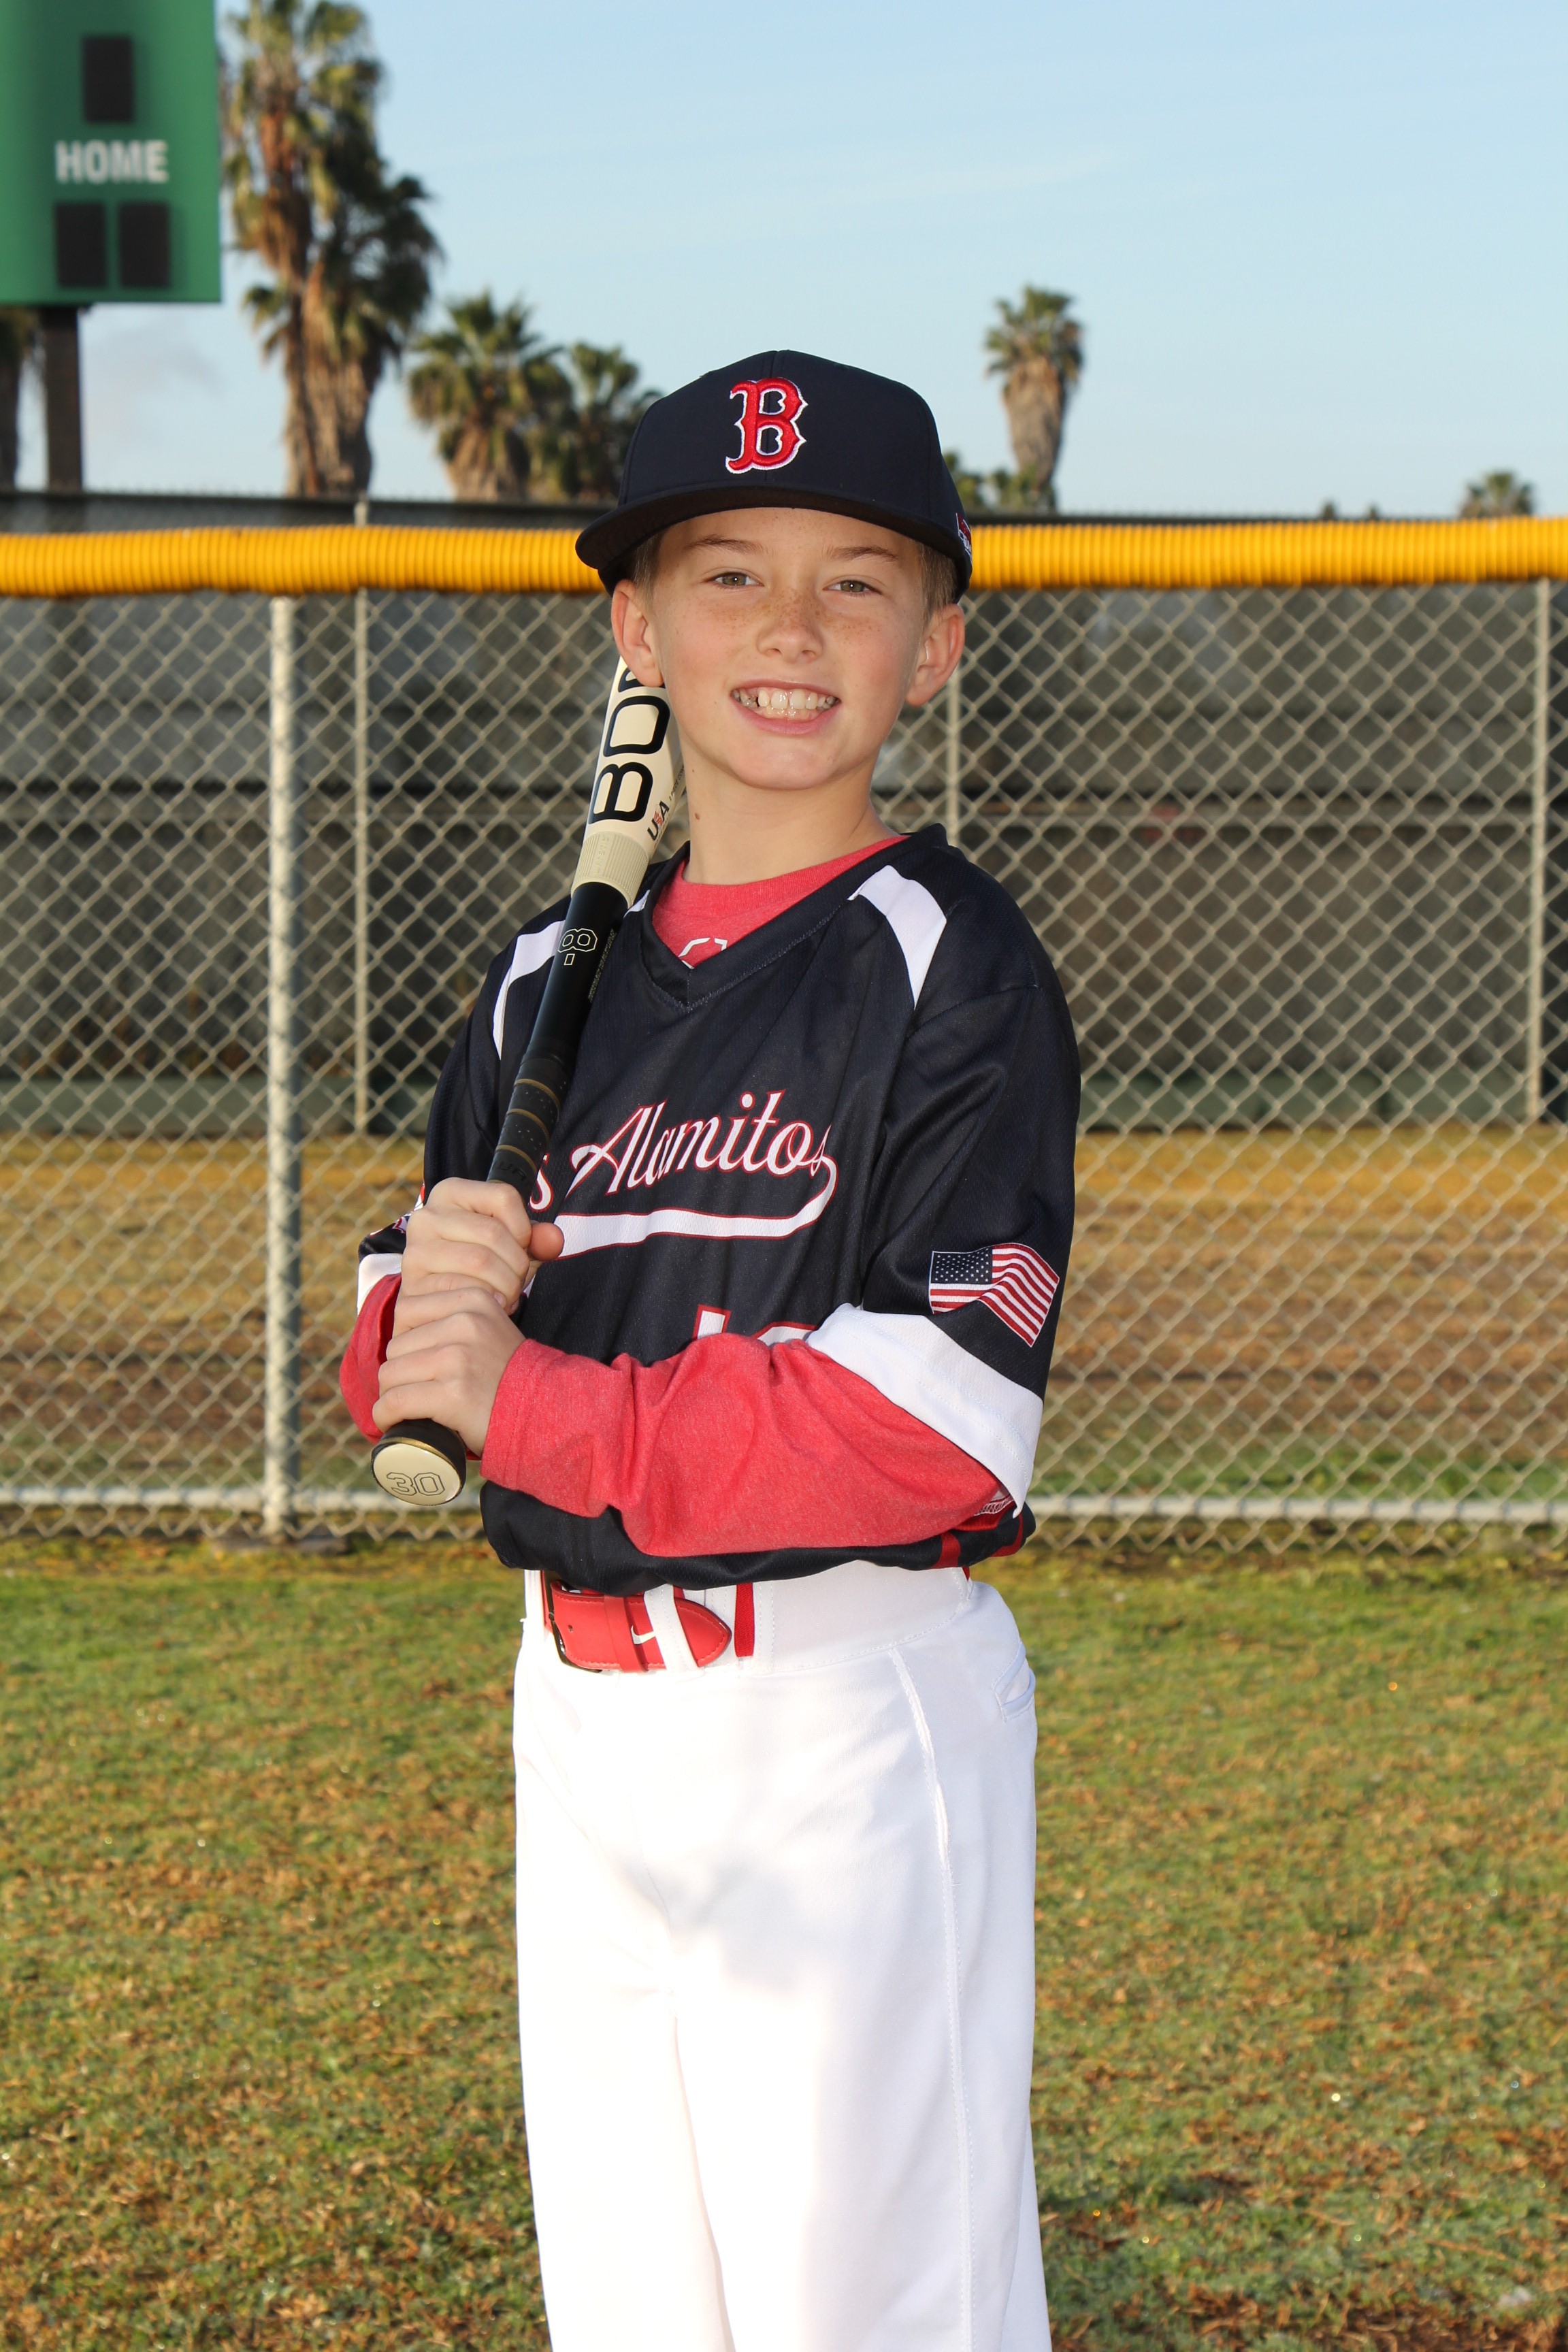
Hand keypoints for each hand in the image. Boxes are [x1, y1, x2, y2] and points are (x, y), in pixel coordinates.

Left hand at [373, 1282, 525, 1456]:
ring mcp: (457, 1358)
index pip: (407, 1310)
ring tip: (408, 1407)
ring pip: (391, 1374)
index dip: (406, 1341)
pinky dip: (386, 1415)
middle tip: (416, 1391)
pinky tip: (391, 1421)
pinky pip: (396, 1402)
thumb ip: (456, 1316)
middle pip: (396, 1346)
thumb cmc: (508, 1375)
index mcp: (472, 1301)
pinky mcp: (452, 1394)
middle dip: (399, 1372)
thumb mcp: (489, 1327)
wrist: (542, 1411)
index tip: (416, 1362)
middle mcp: (465, 1323)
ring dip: (392, 1395)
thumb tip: (405, 1321)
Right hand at [399, 1177, 562, 1312]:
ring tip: (507, 1295)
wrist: (440, 1304)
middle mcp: (426, 1216)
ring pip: (480, 1261)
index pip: (504, 1196)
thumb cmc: (480, 1265)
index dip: (524, 1227)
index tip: (521, 1248)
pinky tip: (489, 1306)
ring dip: (505, 1286)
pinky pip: (463, 1290)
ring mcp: (416, 1250)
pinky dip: (486, 1302)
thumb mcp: (511, 1245)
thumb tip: (554, 1240)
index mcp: (450, 1192)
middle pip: (493, 1232)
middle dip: (517, 1264)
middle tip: (518, 1282)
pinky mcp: (413, 1285)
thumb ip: (538, 1239)